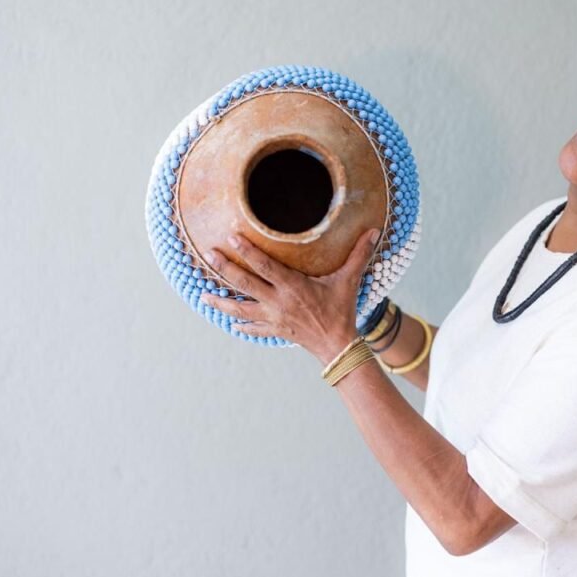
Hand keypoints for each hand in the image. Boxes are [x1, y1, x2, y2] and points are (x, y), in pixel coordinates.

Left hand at [199, 229, 380, 364]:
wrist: (337, 345)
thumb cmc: (342, 310)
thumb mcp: (349, 280)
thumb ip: (358, 255)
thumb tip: (374, 231)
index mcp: (292, 286)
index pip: (264, 265)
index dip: (247, 250)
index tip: (231, 237)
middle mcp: (278, 301)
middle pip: (245, 283)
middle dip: (224, 269)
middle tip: (208, 255)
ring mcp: (273, 318)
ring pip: (240, 309)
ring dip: (221, 302)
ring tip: (203, 295)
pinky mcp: (274, 330)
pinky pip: (253, 327)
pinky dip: (241, 324)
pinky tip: (231, 322)